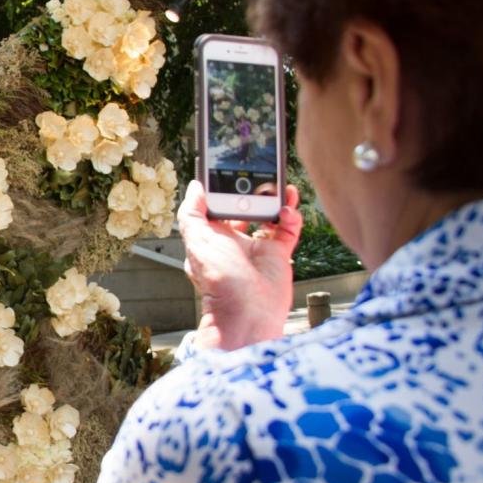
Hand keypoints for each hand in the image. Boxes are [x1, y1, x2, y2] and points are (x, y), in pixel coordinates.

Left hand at [177, 180, 302, 349]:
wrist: (248, 312)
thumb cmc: (220, 281)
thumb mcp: (196, 241)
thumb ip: (192, 213)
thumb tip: (194, 187)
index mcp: (211, 236)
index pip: (216, 206)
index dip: (223, 189)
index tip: (231, 171)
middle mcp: (234, 240)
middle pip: (245, 207)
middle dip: (253, 191)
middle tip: (261, 175)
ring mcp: (257, 247)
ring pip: (269, 215)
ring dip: (275, 199)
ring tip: (281, 186)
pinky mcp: (278, 254)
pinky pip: (288, 229)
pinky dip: (291, 216)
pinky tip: (288, 210)